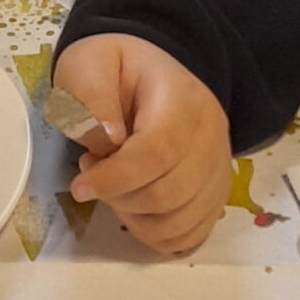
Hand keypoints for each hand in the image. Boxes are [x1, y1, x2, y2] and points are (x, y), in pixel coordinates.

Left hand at [54, 33, 232, 255]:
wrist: (153, 74)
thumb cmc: (116, 70)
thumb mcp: (90, 65)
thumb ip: (91, 96)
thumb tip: (108, 141)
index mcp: (182, 100)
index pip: (157, 152)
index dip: (115, 178)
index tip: (79, 186)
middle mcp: (212, 137)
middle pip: (170, 194)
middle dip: (119, 198)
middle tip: (94, 175)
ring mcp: (219, 169)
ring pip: (180, 222)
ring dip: (134, 219)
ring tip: (115, 187)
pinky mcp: (217, 195)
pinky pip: (190, 235)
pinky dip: (155, 234)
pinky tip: (134, 208)